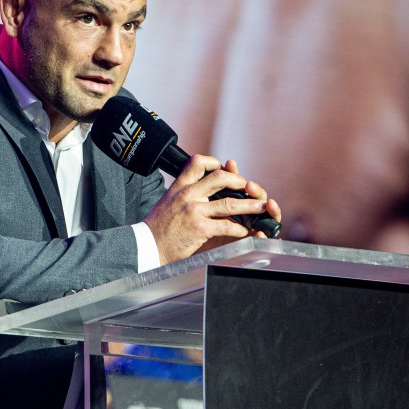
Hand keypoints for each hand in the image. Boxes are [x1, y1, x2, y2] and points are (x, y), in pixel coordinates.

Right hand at [144, 156, 282, 264]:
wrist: (147, 246)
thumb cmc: (158, 226)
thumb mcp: (168, 200)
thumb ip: (184, 192)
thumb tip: (199, 187)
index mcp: (180, 186)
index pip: (198, 162)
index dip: (214, 162)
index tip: (225, 168)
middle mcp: (188, 194)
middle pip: (220, 178)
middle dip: (239, 181)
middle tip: (248, 187)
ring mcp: (194, 211)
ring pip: (229, 203)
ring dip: (249, 205)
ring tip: (261, 206)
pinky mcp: (199, 228)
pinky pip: (226, 225)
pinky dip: (239, 228)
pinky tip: (244, 230)